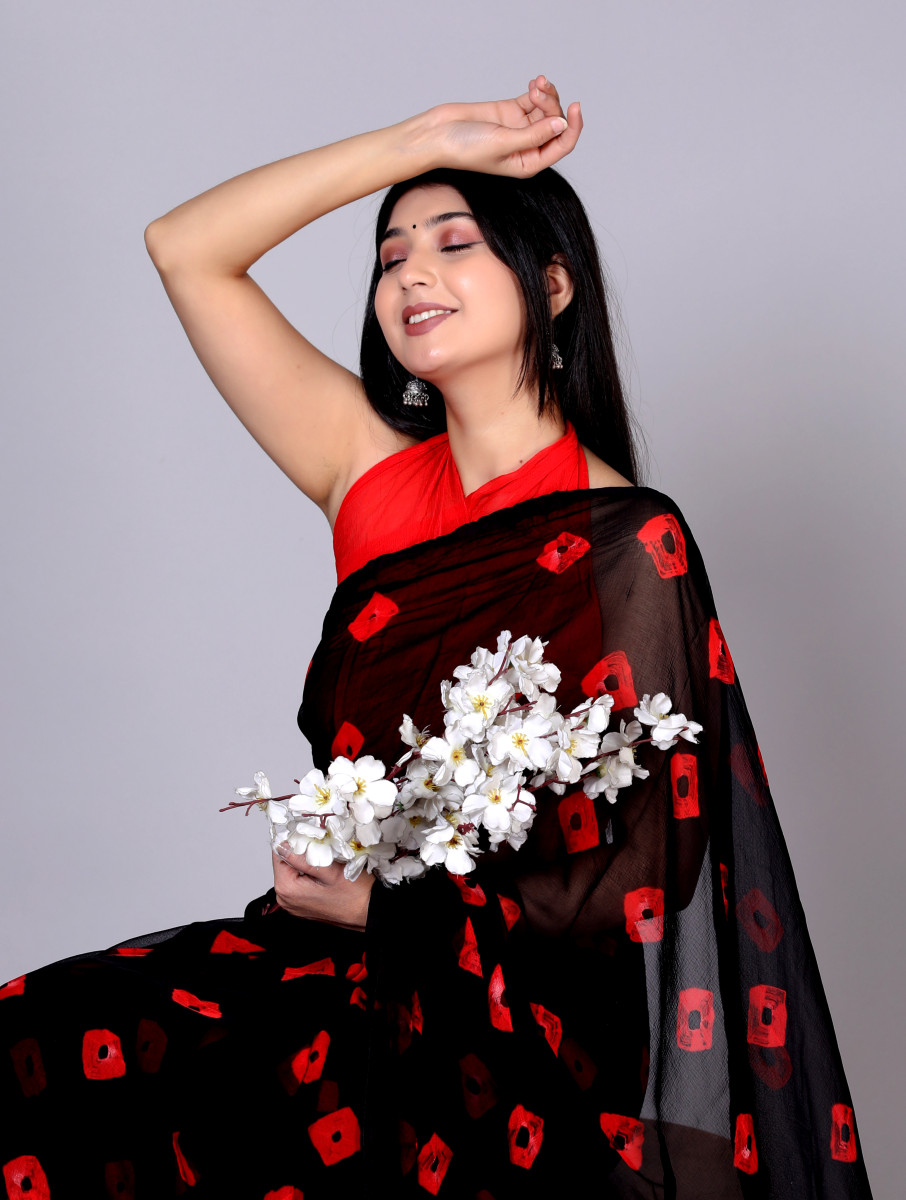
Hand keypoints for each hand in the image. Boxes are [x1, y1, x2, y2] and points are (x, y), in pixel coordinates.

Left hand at [272, 848, 373, 930]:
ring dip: (306, 860)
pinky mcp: (302, 903)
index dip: (293, 840)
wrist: (370, 912)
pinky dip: (309, 871)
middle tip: (322, 847)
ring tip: (326, 859)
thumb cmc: (355, 894)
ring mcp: (293, 903)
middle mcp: (286, 899)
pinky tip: (325, 870)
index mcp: (288, 889)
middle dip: (300, 850)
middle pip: (284, 862)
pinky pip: (299, 879)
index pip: (278, 853)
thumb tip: (282, 845)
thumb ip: (301, 858)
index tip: (310, 836)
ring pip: (293, 869)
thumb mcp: (329, 870)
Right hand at [418, 75, 582, 178]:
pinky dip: (539, 89)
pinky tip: (536, 82)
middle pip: (555, 123)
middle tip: (536, 94)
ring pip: (546, 109)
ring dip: (546, 94)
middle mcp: (527, 147)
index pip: (561, 146)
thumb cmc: (464, 149)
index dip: (572, 127)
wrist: (438, 134)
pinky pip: (534, 99)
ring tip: (535, 86)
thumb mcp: (503, 143)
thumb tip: (561, 124)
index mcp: (528, 163)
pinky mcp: (510, 112)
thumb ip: (533, 135)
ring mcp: (519, 128)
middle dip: (552, 105)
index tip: (574, 106)